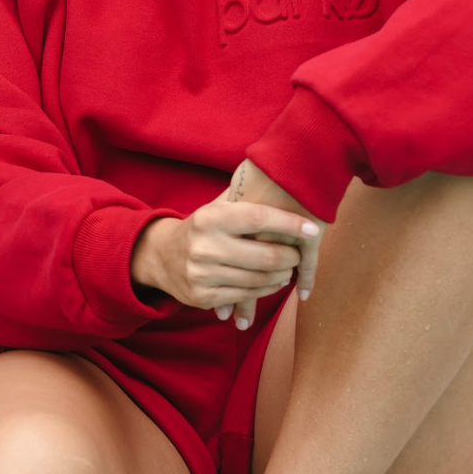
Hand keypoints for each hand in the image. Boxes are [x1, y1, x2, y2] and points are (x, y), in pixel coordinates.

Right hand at [131, 159, 325, 330]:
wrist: (160, 256)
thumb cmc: (202, 227)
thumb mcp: (216, 207)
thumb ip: (245, 198)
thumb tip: (285, 176)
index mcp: (211, 218)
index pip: (259, 219)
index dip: (289, 225)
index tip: (312, 228)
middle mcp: (205, 246)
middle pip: (265, 256)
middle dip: (290, 257)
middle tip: (299, 254)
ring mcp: (202, 274)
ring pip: (259, 279)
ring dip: (282, 275)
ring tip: (289, 268)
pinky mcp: (203, 297)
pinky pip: (246, 295)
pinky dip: (266, 289)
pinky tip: (274, 281)